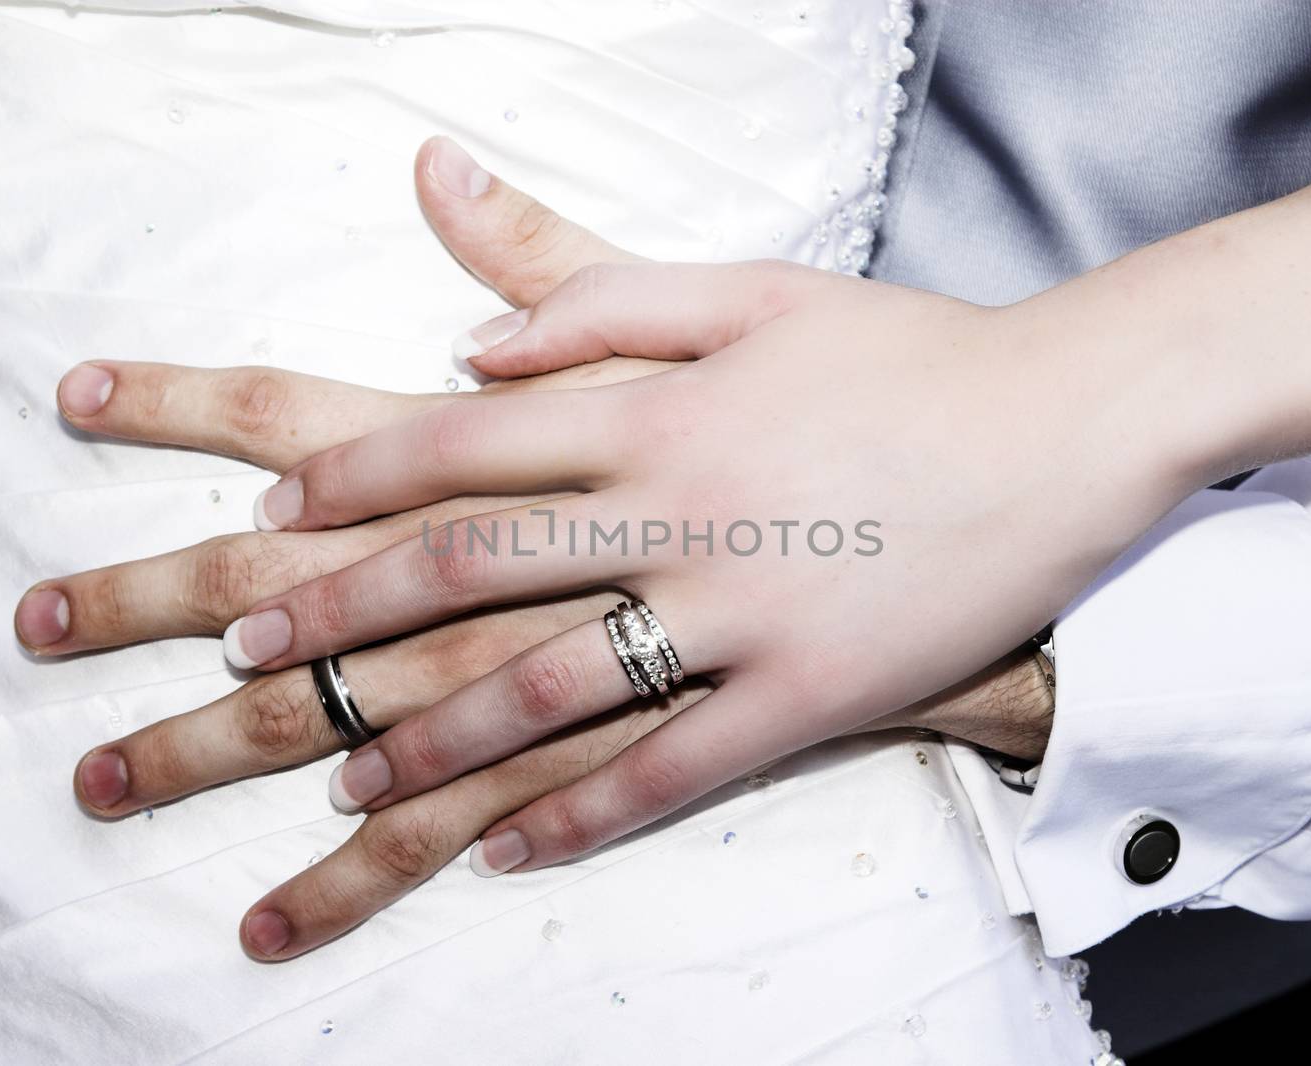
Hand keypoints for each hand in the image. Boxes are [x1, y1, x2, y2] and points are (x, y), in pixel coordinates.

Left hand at [215, 144, 1191, 890]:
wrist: (1069, 424)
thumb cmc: (908, 352)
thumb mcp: (755, 289)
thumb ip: (599, 298)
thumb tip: (469, 339)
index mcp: (655, 408)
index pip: (458, 444)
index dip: (348, 485)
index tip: (270, 525)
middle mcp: (677, 512)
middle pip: (467, 567)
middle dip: (338, 616)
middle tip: (242, 659)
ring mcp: (741, 613)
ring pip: (549, 686)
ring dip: (433, 737)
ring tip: (348, 776)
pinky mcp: (810, 696)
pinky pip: (674, 770)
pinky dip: (582, 811)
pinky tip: (509, 849)